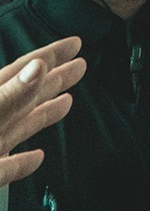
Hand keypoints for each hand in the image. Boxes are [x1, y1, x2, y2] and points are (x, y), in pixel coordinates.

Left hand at [0, 37, 84, 187]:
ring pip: (21, 126)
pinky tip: (36, 158)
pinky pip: (9, 166)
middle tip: (80, 65)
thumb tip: (38, 66)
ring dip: (45, 113)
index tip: (74, 43)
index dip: (52, 54)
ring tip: (67, 102)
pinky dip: (25, 162)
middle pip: (28, 94)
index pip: (27, 70)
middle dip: (56, 78)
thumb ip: (10, 94)